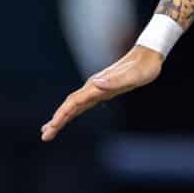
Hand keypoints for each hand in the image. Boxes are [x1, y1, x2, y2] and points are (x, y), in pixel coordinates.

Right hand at [41, 44, 161, 139]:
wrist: (148, 56)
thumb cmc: (143, 68)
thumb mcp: (133, 76)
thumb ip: (115, 80)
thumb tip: (96, 83)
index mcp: (97, 85)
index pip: (74, 102)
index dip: (62, 114)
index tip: (52, 126)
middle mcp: (94, 86)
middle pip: (70, 105)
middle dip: (57, 120)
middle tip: (44, 136)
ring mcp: (97, 88)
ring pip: (74, 105)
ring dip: (61, 117)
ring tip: (49, 130)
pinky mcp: (102, 91)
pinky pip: (83, 104)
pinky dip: (73, 112)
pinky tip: (69, 117)